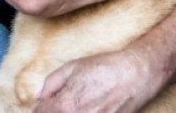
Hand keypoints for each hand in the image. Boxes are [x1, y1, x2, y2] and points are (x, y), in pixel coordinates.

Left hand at [33, 50, 161, 112]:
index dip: (42, 108)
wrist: (136, 75)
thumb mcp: (73, 67)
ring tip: (79, 104)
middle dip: (53, 111)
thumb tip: (39, 97)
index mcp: (64, 104)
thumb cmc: (105, 68)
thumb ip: (51, 83)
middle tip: (63, 103)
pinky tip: (88, 108)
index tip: (47, 104)